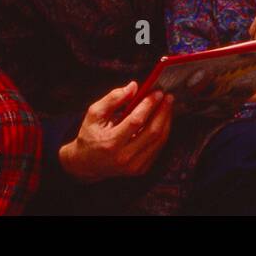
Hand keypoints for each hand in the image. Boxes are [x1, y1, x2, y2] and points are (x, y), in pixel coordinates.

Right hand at [59, 82, 173, 183]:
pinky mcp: (141, 169)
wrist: (87, 165)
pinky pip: (158, 148)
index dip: (149, 105)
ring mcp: (134, 166)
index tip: (157, 92)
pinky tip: (163, 119)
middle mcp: (124, 157)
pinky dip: (163, 132)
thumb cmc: (90, 135)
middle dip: (163, 111)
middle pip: (152, 131)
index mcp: (110, 143)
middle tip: (168, 97)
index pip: (136, 121)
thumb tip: (134, 86)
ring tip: (167, 106)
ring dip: (166, 120)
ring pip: (159, 140)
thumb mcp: (95, 114)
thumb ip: (113, 99)